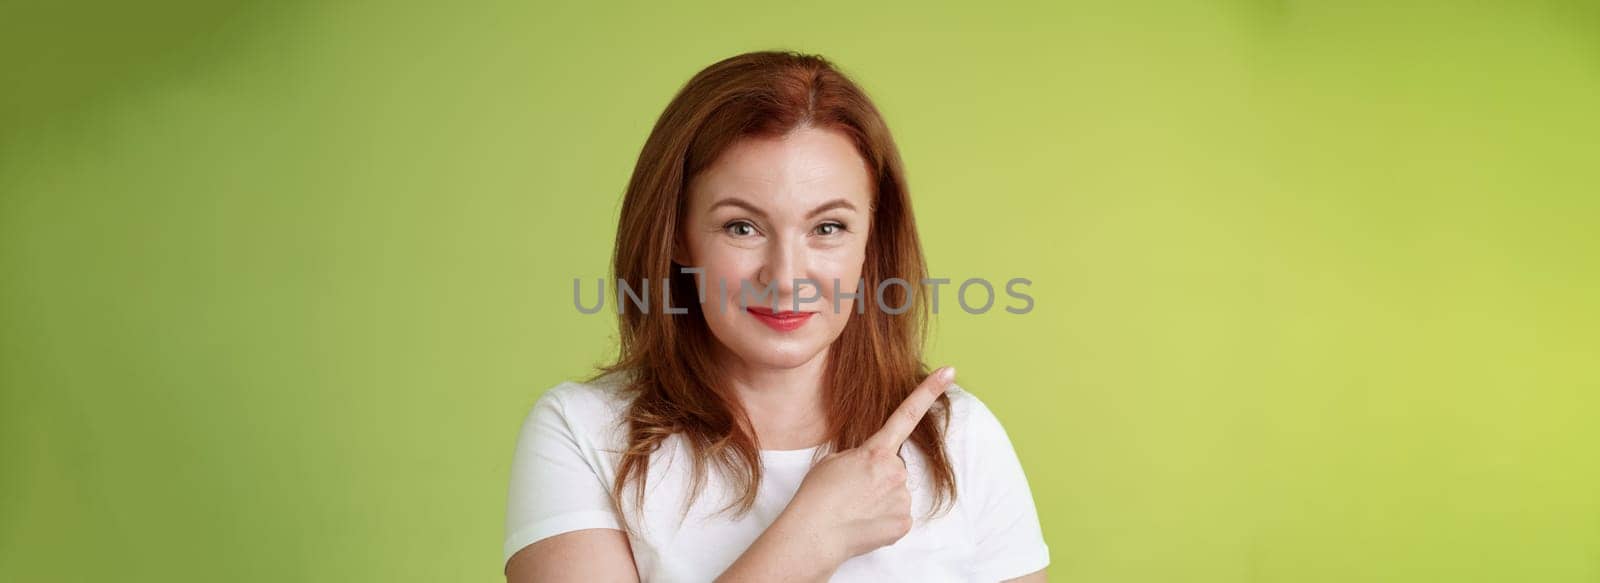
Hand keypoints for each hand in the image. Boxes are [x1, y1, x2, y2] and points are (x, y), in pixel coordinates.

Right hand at [778, 366, 956, 561]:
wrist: (814, 535)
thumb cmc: (817, 496)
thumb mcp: (834, 461)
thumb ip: (862, 456)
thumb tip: (878, 469)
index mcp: (876, 451)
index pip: (906, 414)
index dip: (929, 391)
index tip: (949, 372)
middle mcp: (895, 471)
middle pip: (894, 467)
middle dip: (879, 475)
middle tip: (853, 490)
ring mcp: (901, 498)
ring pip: (896, 492)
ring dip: (880, 498)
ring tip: (855, 508)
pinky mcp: (903, 522)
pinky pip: (897, 515)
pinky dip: (883, 519)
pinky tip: (864, 523)